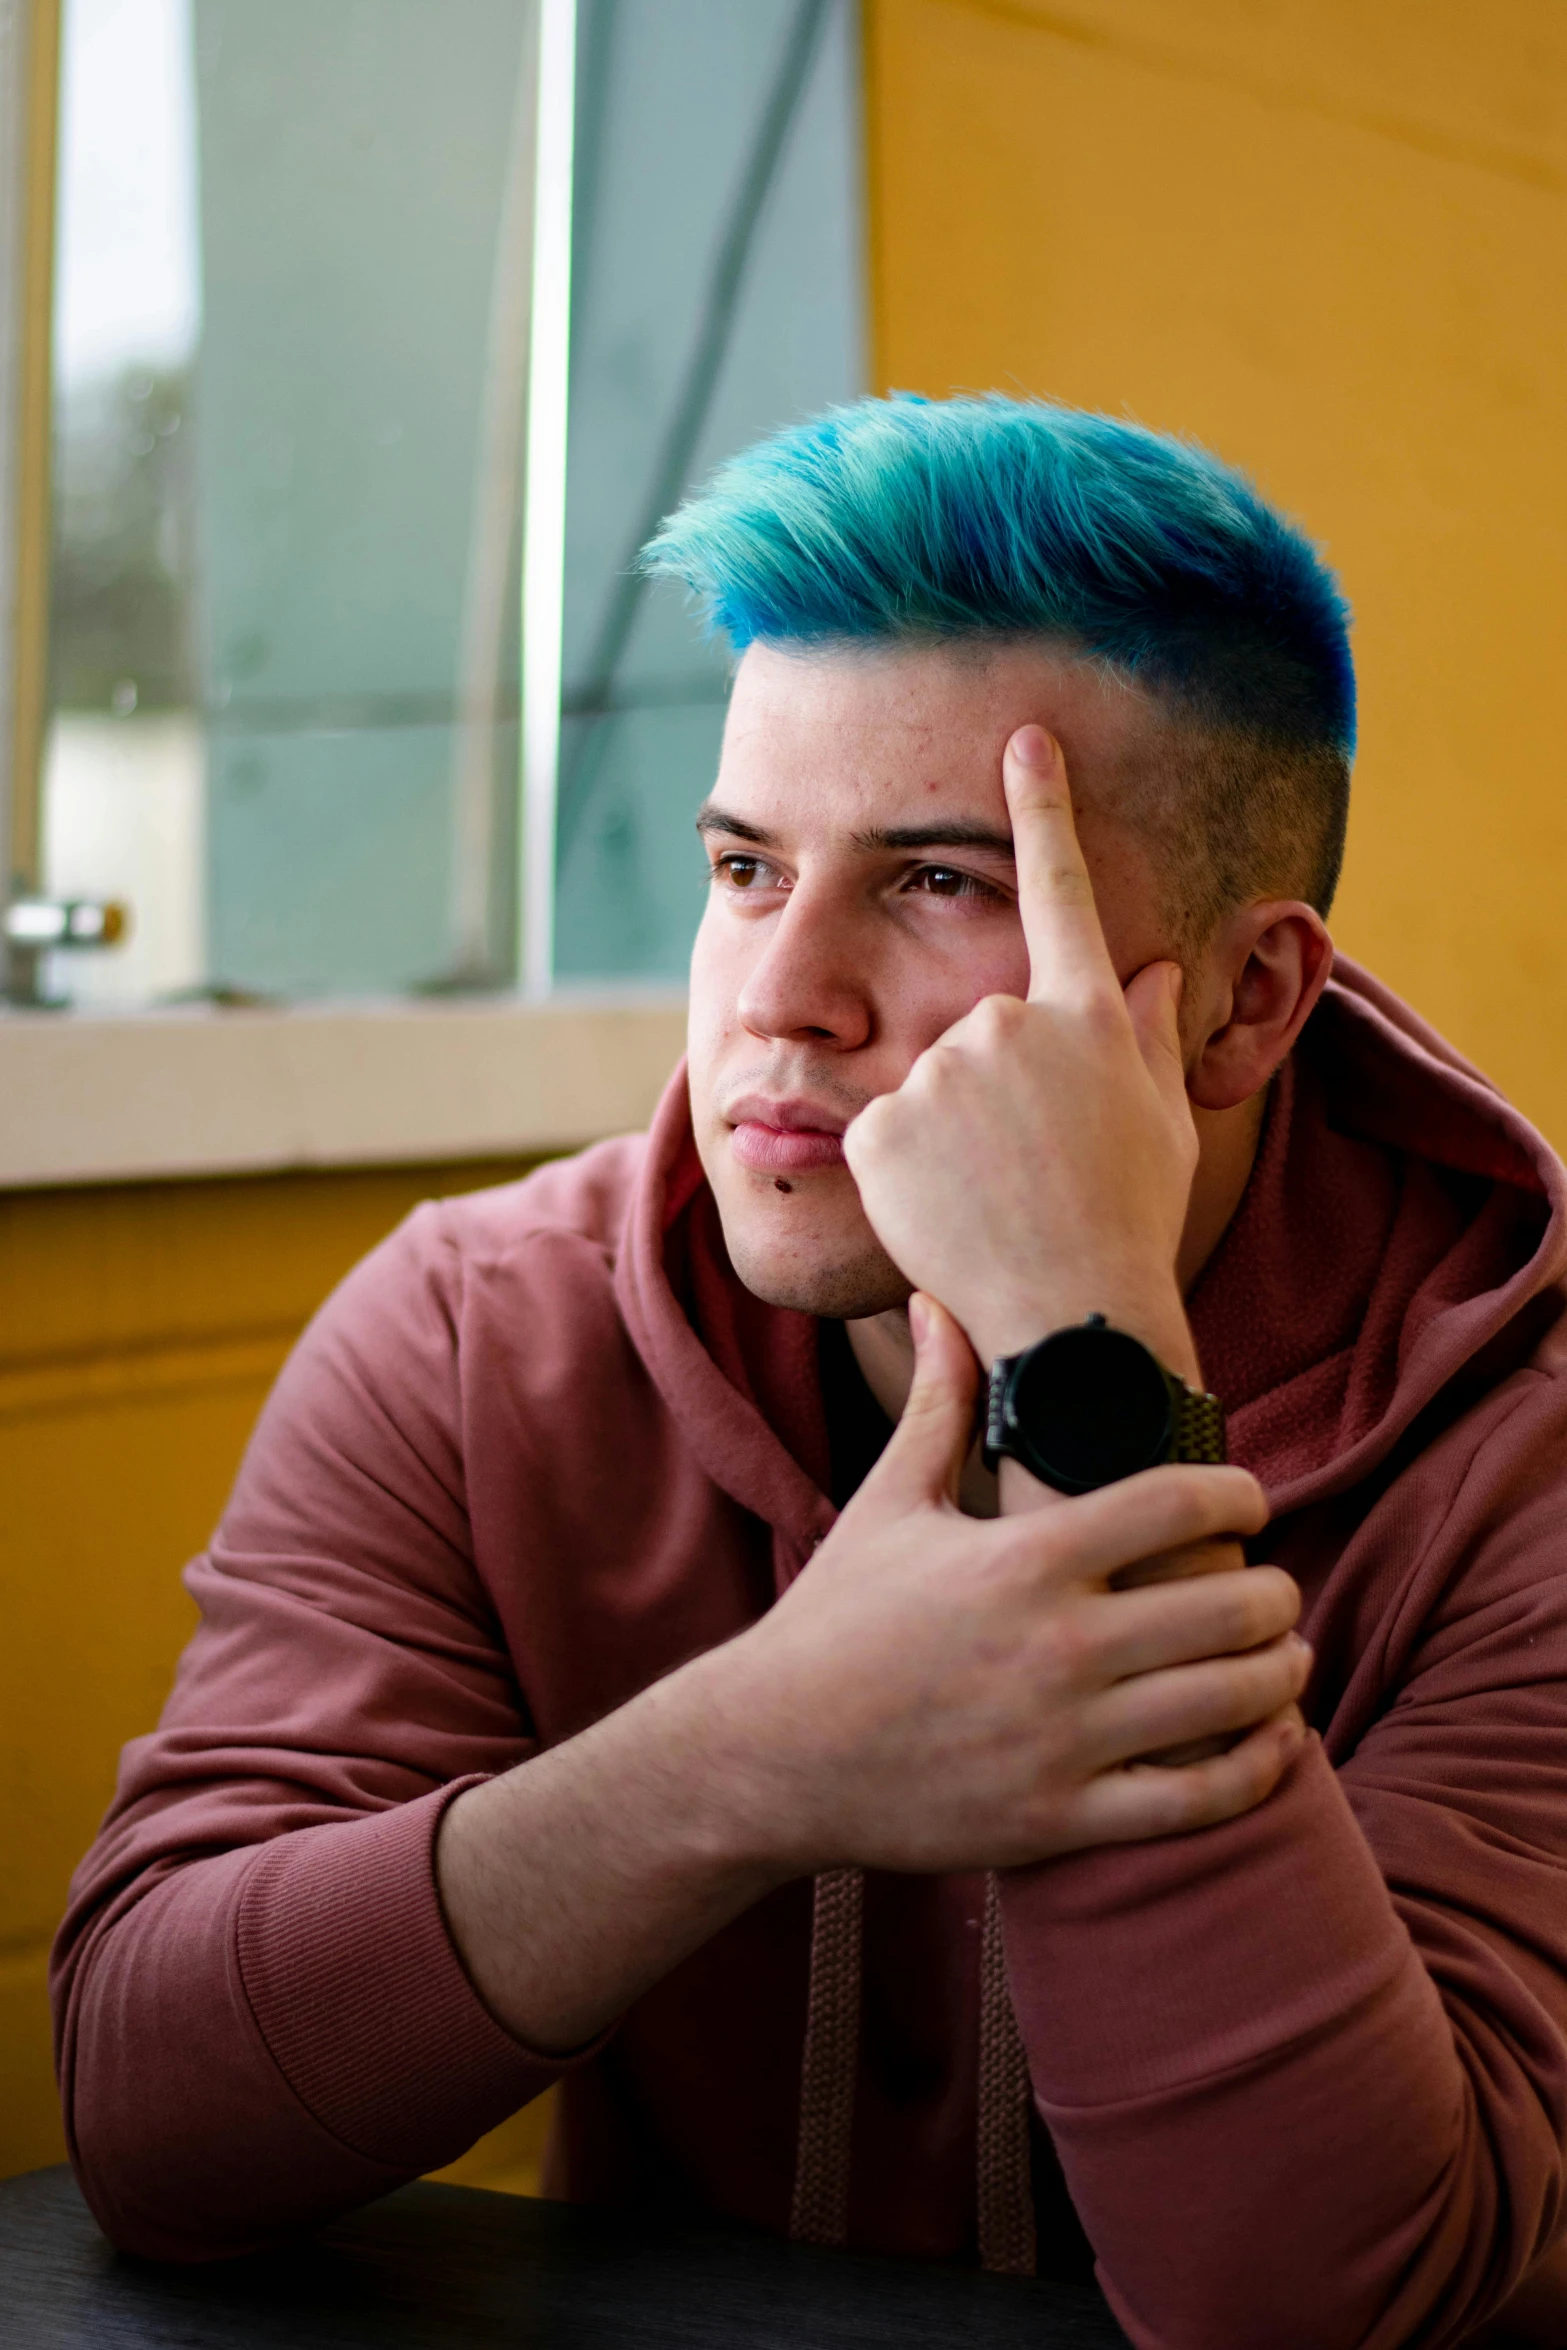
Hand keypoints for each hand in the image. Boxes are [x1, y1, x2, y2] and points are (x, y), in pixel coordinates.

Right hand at [713, 1296, 1306, 1874]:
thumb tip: (935, 1303)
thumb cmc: (833, 1622)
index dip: (1239, 1494)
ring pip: (1233, 1700)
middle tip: (1271, 1588)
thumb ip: (936, 1404)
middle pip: (1231, 1605)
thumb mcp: (887, 1503)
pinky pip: (1200, 1800)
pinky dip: (1259, 1767)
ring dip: (1279, 1673)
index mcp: (1024, 1557)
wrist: (770, 1756)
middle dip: (1273, 1592)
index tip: (1249, 1501)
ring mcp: (1065, 1738)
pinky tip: (1272, 1739)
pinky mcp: (1063, 1820)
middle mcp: (1058, 1644)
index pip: (1180, 1502)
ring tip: (1282, 1655)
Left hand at [842, 724, 1197, 1375]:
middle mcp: (1008, 1024)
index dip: (1044, 809)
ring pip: (925, 1083)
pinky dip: (902, 1171)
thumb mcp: (1160, 1126)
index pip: (1062, 890)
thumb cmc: (1126, 1226)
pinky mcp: (882, 1125)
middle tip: (1028, 1164)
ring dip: (946, 1132)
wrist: (1068, 1318)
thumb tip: (1159, 968)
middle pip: (976, 1026)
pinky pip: (881, 1134)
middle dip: (990, 1085)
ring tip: (988, 1196)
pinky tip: (943, 1210)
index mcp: (1085, 1016)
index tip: (1025, 737)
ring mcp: (941, 1071)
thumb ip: (1151, 1036)